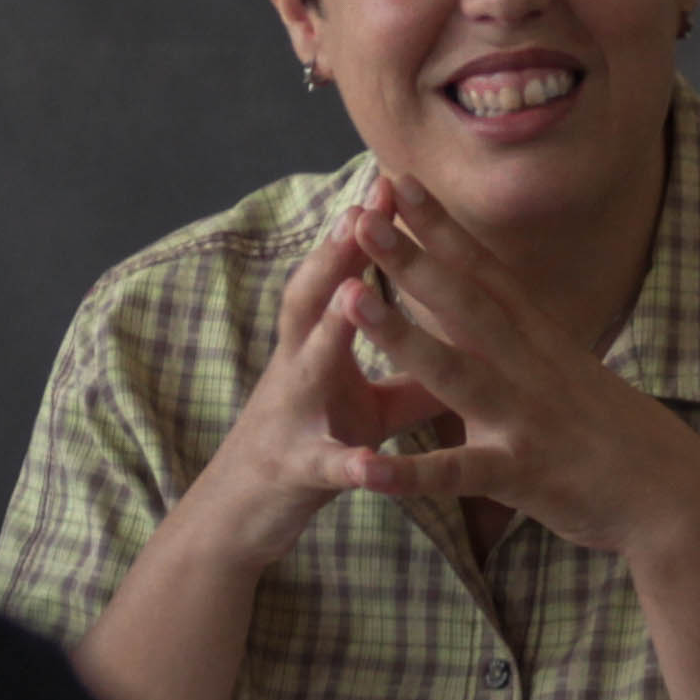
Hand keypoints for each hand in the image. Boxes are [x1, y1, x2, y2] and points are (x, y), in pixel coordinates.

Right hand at [179, 201, 454, 566]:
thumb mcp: (362, 403)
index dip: (364, 233)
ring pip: (308, 369)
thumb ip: (407, 370)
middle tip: (363, 208)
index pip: (339, 277)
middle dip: (336, 255)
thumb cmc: (308, 447)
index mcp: (316, 350)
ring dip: (329, 331)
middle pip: (310, 301)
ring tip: (352, 294)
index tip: (393, 183)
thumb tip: (462, 335)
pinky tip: (371, 464)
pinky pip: (324, 468)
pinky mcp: (295, 474)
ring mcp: (291, 420)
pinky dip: (349, 465)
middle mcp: (295, 372)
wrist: (237, 517)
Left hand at [326, 176, 699, 559]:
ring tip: (349, 301)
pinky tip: (362, 469)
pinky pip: (456, 474)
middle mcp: (529, 366)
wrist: (672, 493)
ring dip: (400, 335)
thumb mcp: (564, 368)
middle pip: (464, 302)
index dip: (439, 224)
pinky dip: (408, 475)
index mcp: (537, 338)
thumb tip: (480, 299)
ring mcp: (525, 417)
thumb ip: (517, 337)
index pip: (482, 269)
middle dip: (412, 257)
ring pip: (454, 371)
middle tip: (361, 214)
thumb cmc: (612, 430)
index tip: (397, 179)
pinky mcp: (521, 473)